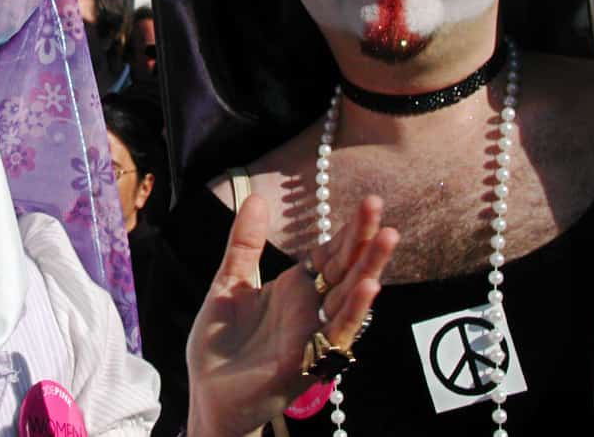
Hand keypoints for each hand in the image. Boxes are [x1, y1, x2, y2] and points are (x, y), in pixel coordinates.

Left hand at [185, 194, 397, 436]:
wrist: (206, 394)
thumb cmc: (220, 344)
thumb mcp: (229, 283)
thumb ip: (244, 244)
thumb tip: (256, 198)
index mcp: (295, 289)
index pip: (329, 254)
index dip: (347, 230)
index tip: (368, 202)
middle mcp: (311, 309)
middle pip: (345, 269)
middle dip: (364, 239)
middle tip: (378, 204)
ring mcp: (313, 334)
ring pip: (349, 298)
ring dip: (370, 268)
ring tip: (388, 237)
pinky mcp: (307, 359)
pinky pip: (336, 332)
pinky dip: (352, 309)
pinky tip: (368, 286)